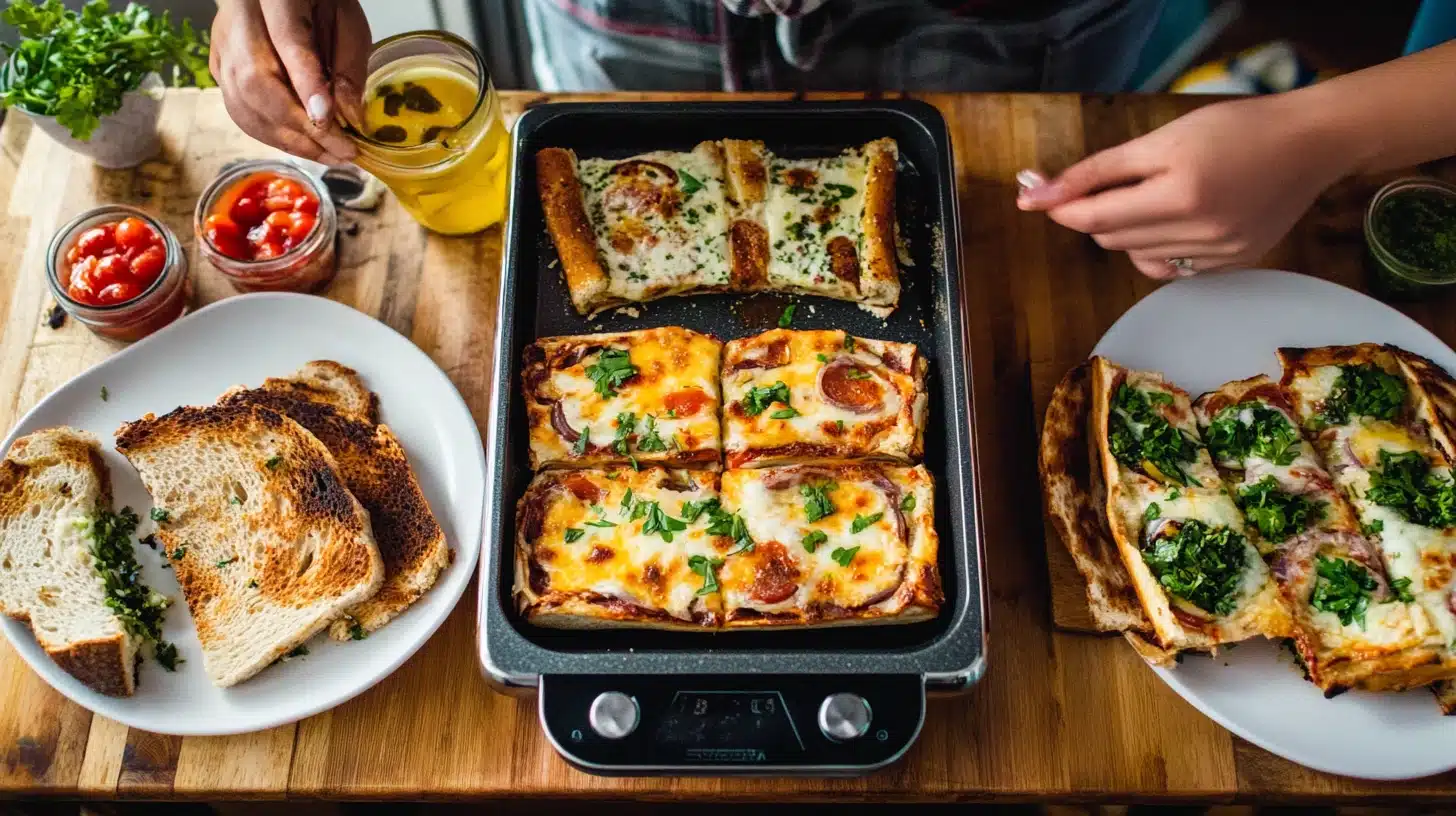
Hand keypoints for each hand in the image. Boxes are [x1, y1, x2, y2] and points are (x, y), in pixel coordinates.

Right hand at [210, 0, 370, 163]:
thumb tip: (349, 116)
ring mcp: (223, 45)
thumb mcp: (347, 21)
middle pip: (257, 82)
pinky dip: (272, 136)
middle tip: (340, 151)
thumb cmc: (320, 3)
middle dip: (300, 126)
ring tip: (329, 155)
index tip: (328, 121)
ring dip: (288, 139)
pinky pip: (238, 110)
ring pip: (243, 103)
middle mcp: (238, 21)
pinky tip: (303, 146)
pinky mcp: (218, 65)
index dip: (306, 86)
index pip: (288, 44)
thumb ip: (349, 64)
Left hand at [1017, 95, 1348, 278]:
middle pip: (1112, 239)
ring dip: (1127, 232)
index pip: (1095, 218)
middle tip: (1112, 185)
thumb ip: (1098, 170)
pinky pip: (1171, 269)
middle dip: (1098, 214)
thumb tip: (1037, 194)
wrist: (1308, 143)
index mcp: (1180, 196)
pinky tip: (1174, 221)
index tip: (1042, 196)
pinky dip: (1157, 248)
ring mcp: (1219, 255)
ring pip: (1137, 257)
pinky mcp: (1233, 264)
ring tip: (1153, 198)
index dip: (1063, 208)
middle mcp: (1200, 234)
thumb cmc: (1235, 129)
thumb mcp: (1160, 140)